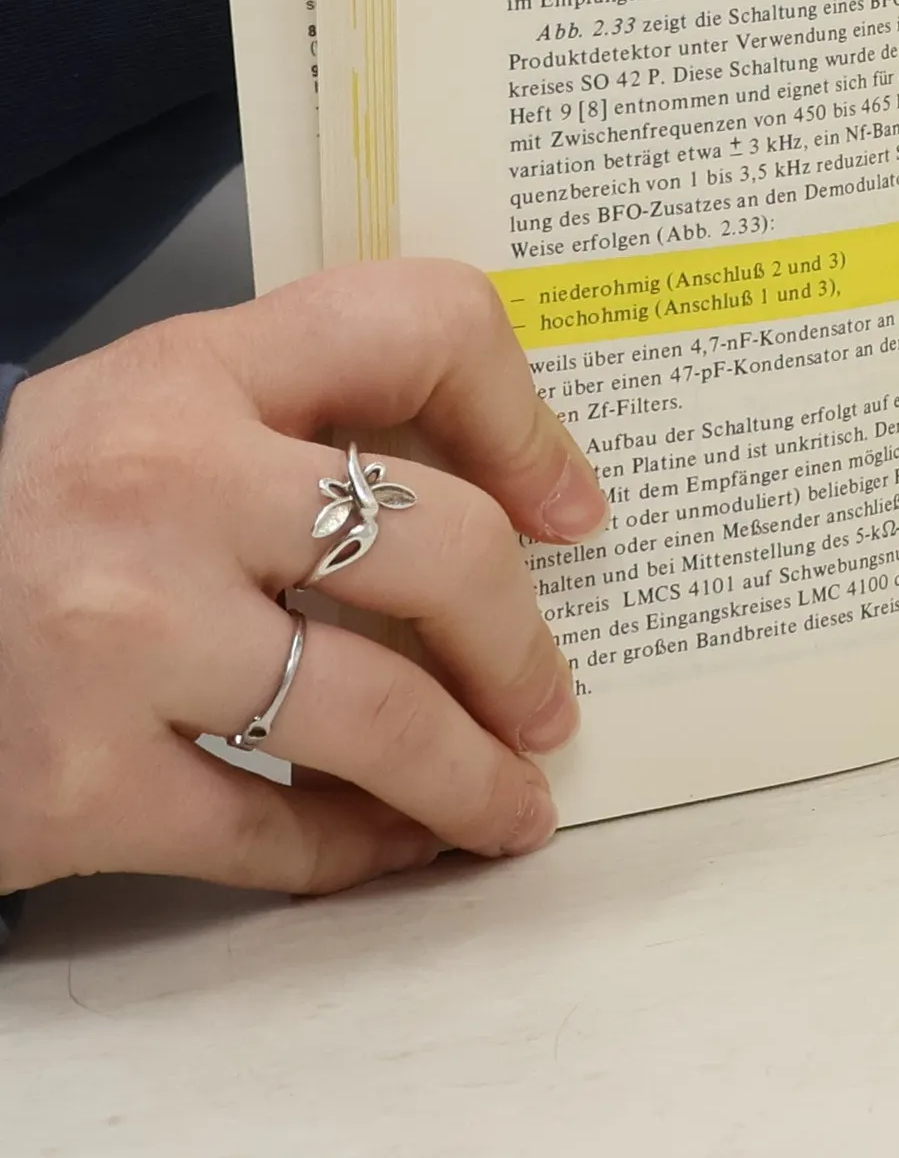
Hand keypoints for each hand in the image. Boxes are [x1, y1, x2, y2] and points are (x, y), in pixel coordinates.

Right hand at [0, 263, 606, 897]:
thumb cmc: (27, 526)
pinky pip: (278, 832)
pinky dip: (360, 849)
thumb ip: (297, 421)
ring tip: (509, 799)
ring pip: (382, 713)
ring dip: (473, 773)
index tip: (569, 510)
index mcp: (190, 369)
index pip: (419, 324)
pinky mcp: (76, 784)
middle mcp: (158, 483)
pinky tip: (394, 843)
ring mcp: (117, 636)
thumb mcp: (148, 419)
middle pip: (439, 545)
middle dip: (522, 643)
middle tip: (548, 697)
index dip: (525, 418)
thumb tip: (509, 493)